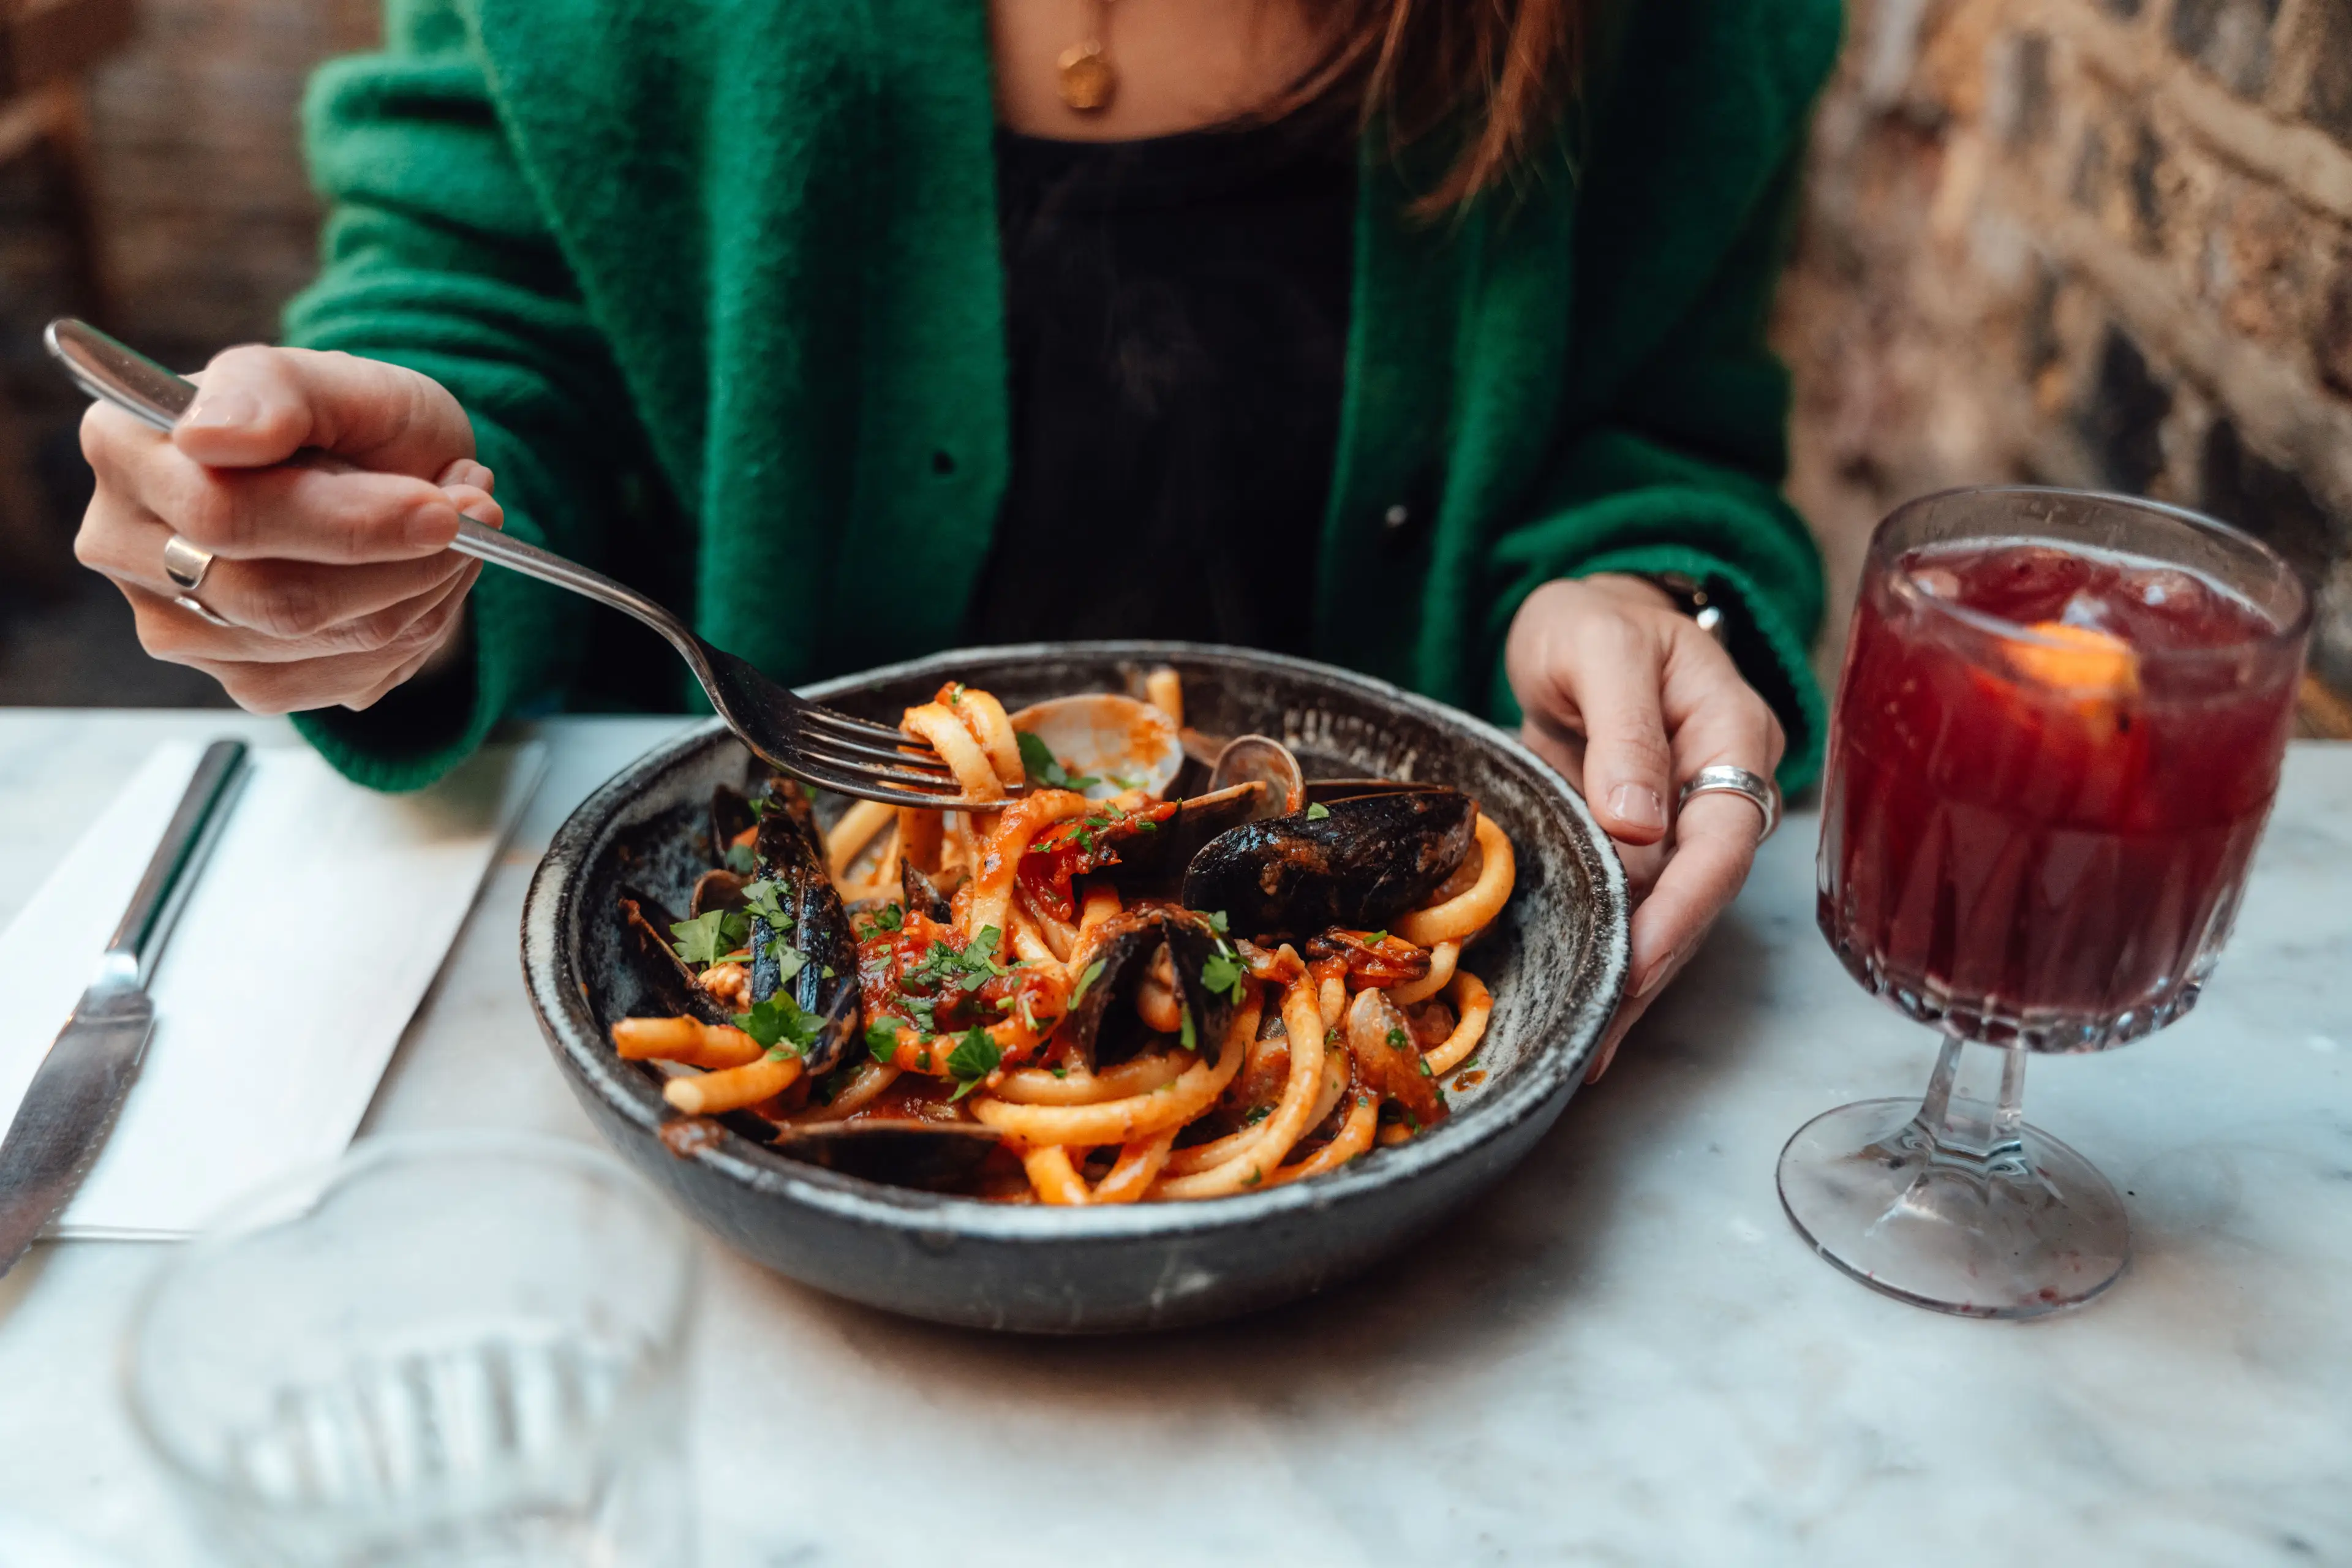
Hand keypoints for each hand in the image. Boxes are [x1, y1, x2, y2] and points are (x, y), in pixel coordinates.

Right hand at [75, 345, 503, 713]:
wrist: (394, 478)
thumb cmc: (353, 421)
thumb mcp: (336, 379)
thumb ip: (274, 393)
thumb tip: (210, 436)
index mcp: (127, 446)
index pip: (226, 514)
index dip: (353, 522)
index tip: (443, 507)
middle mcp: (126, 543)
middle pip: (275, 598)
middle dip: (401, 563)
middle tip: (471, 515)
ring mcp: (175, 621)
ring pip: (318, 643)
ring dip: (418, 594)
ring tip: (451, 535)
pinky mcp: (237, 677)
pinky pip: (340, 680)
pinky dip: (409, 632)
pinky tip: (418, 581)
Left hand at [1504, 574, 1785, 1080]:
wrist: (1572, 623)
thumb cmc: (1589, 620)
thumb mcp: (1595, 644)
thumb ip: (1623, 724)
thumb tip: (1639, 823)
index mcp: (1730, 730)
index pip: (1724, 834)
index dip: (1685, 904)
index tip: (1640, 958)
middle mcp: (1719, 784)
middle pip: (1704, 889)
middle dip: (1657, 963)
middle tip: (1603, 1030)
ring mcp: (1683, 819)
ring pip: (1671, 911)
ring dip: (1634, 978)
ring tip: (1590, 1043)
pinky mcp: (1640, 844)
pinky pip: (1635, 906)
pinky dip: (1612, 955)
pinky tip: (1587, 1011)